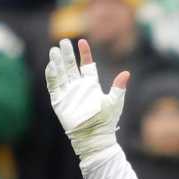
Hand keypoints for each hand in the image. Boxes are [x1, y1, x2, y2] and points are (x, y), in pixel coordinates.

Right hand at [45, 38, 128, 161]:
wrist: (95, 138)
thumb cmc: (106, 122)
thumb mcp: (114, 102)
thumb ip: (118, 87)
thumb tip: (126, 73)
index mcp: (91, 86)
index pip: (86, 66)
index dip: (84, 54)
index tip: (82, 42)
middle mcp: (78, 88)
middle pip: (70, 66)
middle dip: (67, 54)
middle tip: (63, 41)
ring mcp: (68, 93)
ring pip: (61, 73)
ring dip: (57, 62)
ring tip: (54, 50)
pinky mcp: (59, 101)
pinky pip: (54, 85)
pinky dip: (52, 75)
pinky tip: (52, 65)